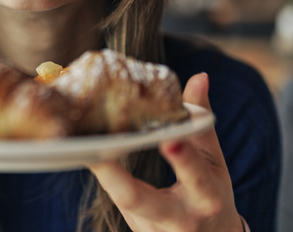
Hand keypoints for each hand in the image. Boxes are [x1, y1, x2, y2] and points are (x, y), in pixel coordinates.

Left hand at [88, 73, 242, 231]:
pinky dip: (102, 178)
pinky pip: (114, 203)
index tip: (170, 139)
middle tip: (95, 153)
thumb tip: (199, 77)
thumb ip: (202, 123)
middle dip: (118, 180)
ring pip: (120, 203)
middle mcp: (179, 219)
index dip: (183, 159)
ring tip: (78, 145)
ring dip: (101, 175)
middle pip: (141, 202)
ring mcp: (153, 230)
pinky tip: (83, 154)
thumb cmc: (210, 194)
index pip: (196, 177)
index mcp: (206, 198)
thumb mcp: (213, 163)